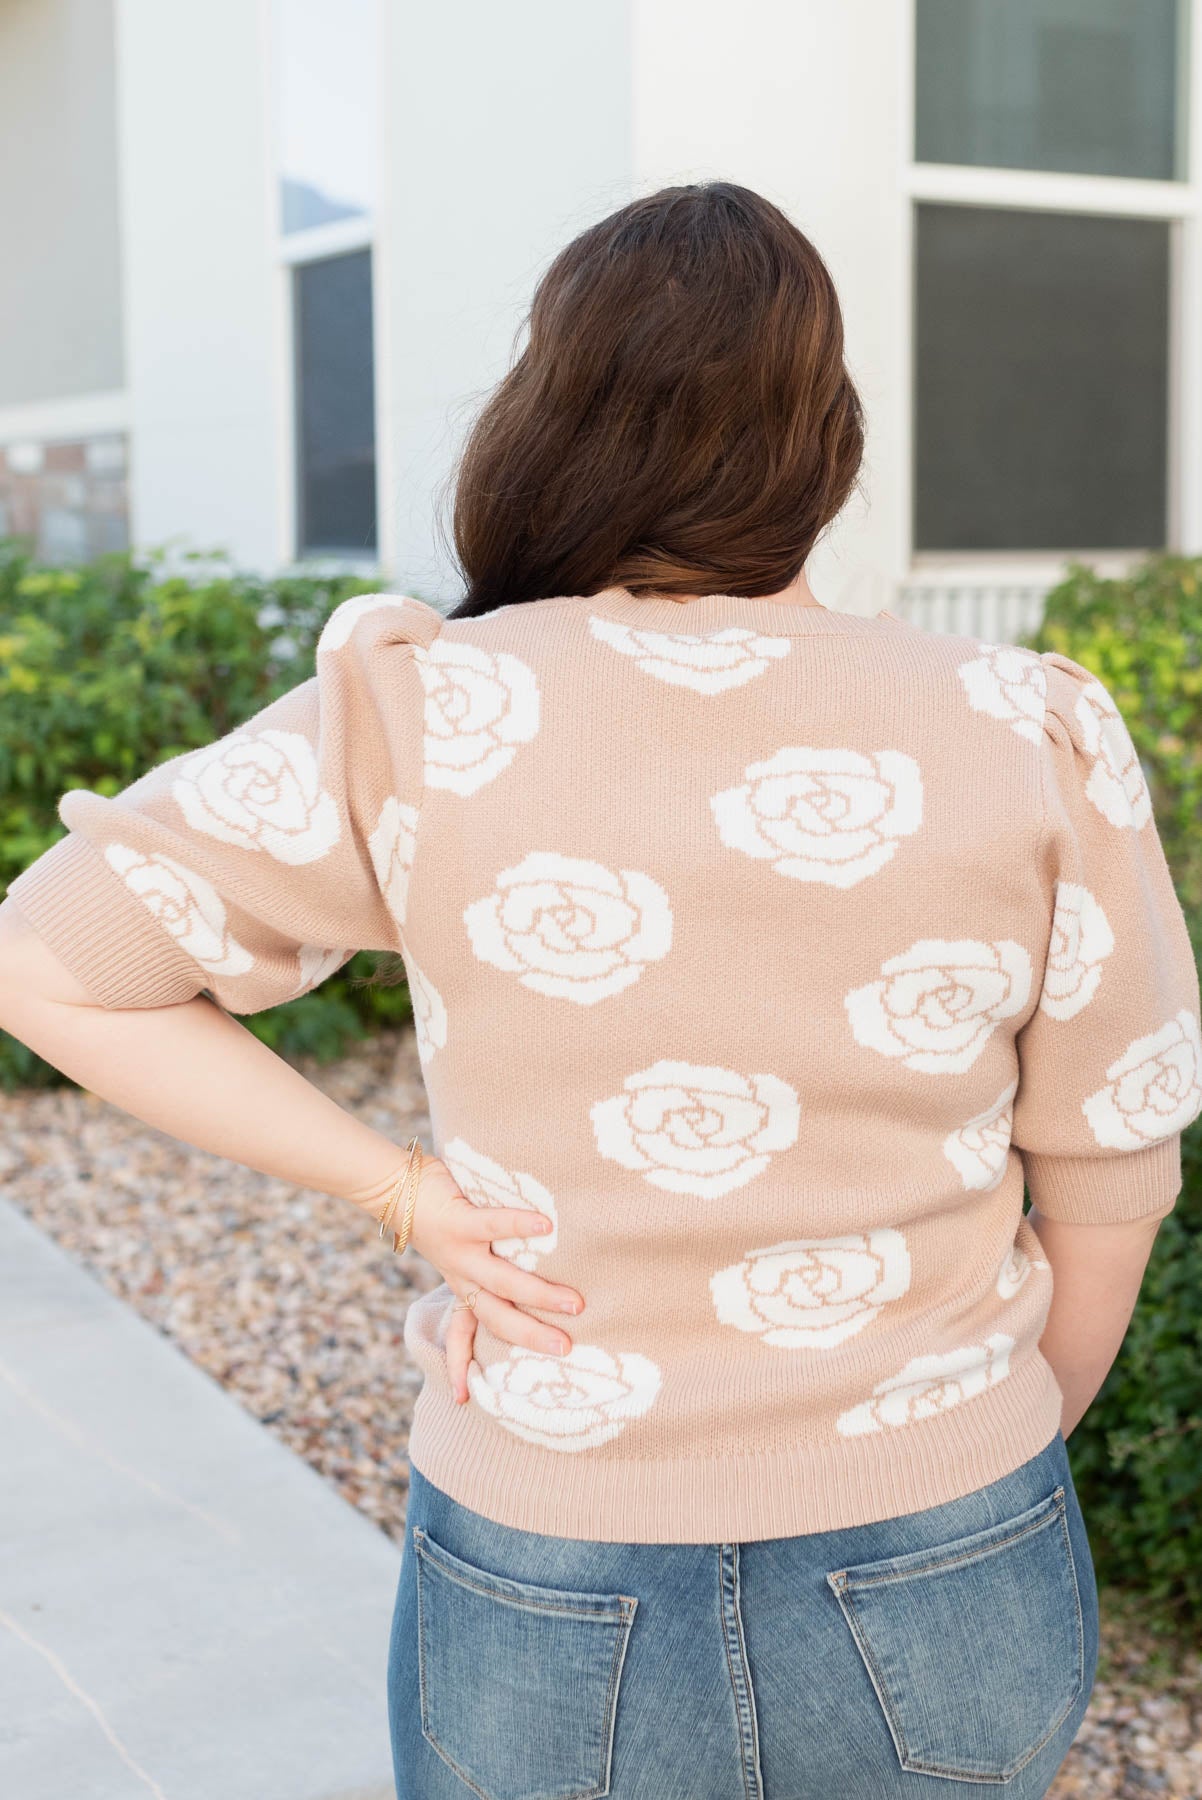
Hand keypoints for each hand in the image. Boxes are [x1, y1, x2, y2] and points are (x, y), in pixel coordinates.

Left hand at [404, 1155, 584, 1404]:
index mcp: (460, 1284)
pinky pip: (493, 1225)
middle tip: (566, 1349)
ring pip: (501, 1281)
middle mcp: (460, 1275)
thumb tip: (538, 1266)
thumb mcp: (459, 1248)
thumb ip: (489, 1261)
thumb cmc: (439, 1214)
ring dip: (538, 1294)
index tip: (462, 1400)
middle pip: (496, 1316)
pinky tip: (546, 1224)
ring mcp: (460, 1251)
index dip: (460, 1365)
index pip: (462, 1332)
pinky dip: (519, 1225)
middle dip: (531, 1335)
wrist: (396, 1186)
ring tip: (573, 1304)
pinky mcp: (459, 1221)